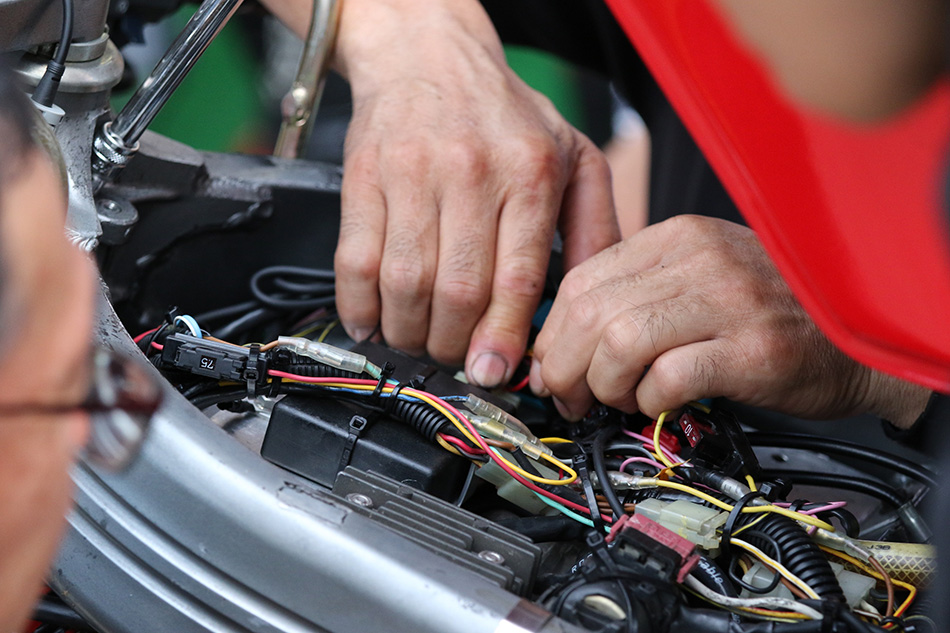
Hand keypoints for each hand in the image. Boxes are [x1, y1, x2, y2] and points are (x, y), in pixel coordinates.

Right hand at [328, 0, 618, 386]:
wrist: (427, 53)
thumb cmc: (503, 114)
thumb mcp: (573, 156)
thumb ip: (596, 227)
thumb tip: (595, 299)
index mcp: (529, 173)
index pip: (517, 278)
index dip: (502, 337)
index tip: (494, 372)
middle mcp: (471, 172)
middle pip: (458, 291)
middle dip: (454, 343)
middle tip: (455, 357)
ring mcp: (411, 174)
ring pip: (404, 283)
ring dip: (407, 331)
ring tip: (416, 339)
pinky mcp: (363, 177)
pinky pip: (354, 259)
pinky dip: (358, 305)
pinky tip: (371, 320)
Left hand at [529, 215, 929, 423]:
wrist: (857, 339)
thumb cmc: (771, 313)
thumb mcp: (699, 279)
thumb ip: (638, 295)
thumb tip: (563, 340)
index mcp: (677, 237)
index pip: (581, 279)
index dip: (553, 333)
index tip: (551, 366)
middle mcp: (699, 259)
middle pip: (590, 312)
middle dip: (564, 366)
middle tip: (572, 397)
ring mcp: (729, 300)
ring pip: (620, 343)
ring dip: (604, 386)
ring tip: (619, 401)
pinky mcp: (753, 349)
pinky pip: (669, 377)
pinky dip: (649, 401)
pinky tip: (659, 404)